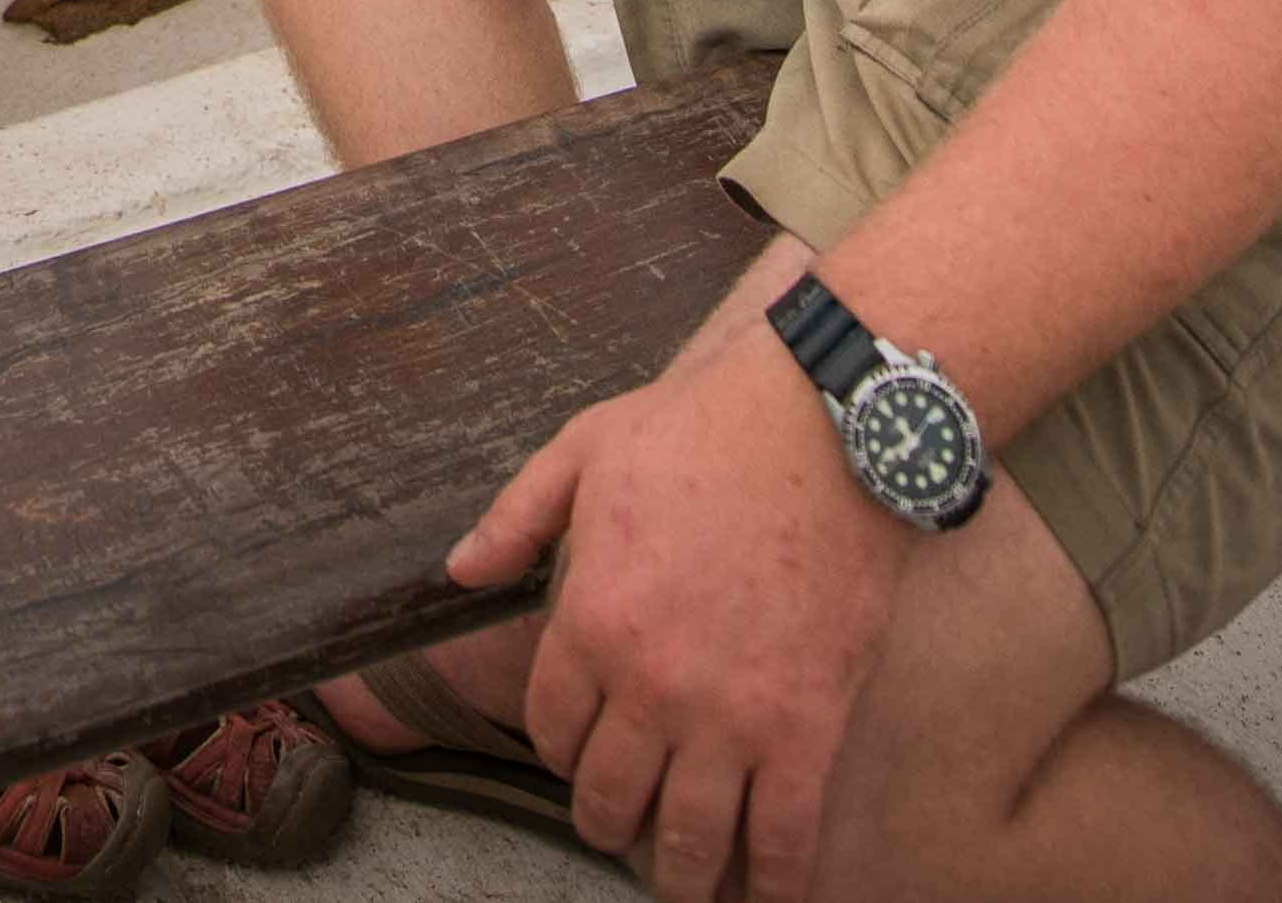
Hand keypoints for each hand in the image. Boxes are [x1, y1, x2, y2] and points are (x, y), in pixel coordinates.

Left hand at [452, 325, 891, 902]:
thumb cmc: (700, 431)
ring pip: (690, 837)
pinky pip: (782, 834)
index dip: (559, 748)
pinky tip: (768, 898)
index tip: (577, 752)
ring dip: (680, 875)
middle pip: (610, 797)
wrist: (823, 426)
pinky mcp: (806, 730)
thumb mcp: (582, 451)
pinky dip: (775, 882)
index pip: (550, 729)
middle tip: (619, 827)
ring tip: (683, 886)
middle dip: (606, 822)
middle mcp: (650, 685)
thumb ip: (514, 519)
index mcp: (589, 622)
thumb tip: (458, 571)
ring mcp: (731, 717)